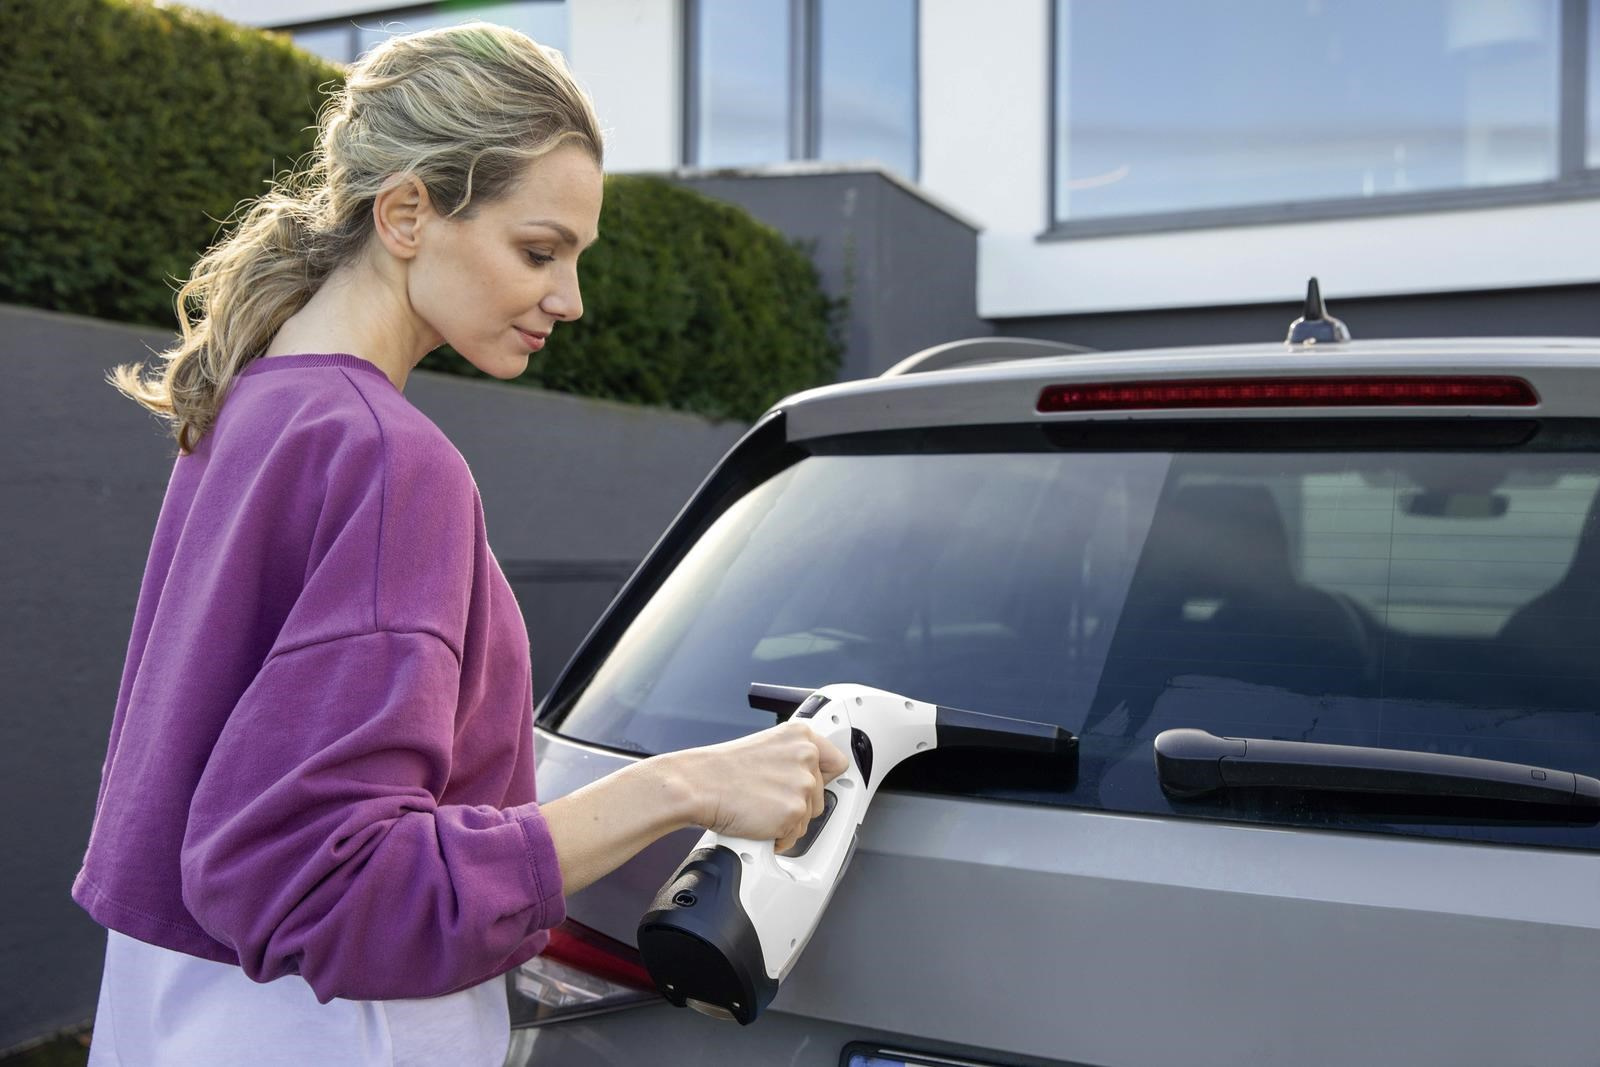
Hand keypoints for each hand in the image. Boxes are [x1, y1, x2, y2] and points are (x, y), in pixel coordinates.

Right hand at [675, 720, 849, 852]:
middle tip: (768, 798)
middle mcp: (806, 756)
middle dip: (797, 803)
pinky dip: (776, 837)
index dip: (823, 778)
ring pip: (808, 817)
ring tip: (758, 808)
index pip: (836, 761)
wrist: (698, 784)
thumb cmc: (720, 770)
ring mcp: (802, 784)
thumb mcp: (764, 748)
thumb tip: (806, 777)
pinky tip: (756, 821)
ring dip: (787, 821)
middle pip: (820, 795)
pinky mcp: (793, 812)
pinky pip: (793, 836)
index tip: (817, 785)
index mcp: (800, 736)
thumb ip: (791, 759)